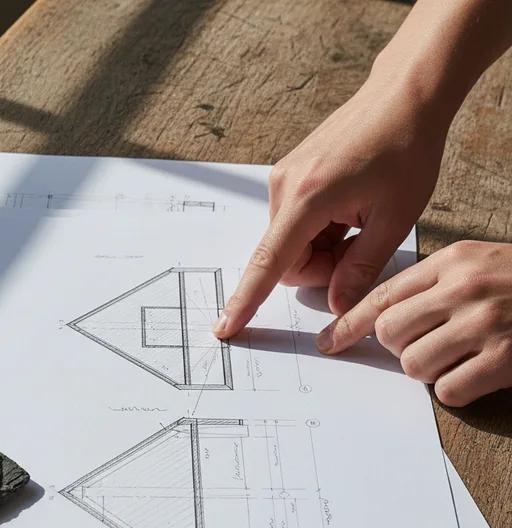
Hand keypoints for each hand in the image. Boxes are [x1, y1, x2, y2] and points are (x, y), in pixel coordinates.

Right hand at [213, 74, 447, 338]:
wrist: (404, 95)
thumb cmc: (406, 150)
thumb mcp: (394, 218)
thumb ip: (361, 268)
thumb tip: (338, 306)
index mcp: (308, 198)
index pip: (269, 264)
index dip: (246, 301)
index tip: (225, 328)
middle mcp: (284, 188)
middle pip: (285, 261)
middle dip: (320, 268)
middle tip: (360, 246)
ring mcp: (283, 180)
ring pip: (291, 244)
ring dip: (322, 248)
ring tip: (359, 220)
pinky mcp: (289, 176)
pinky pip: (295, 224)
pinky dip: (320, 230)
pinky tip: (348, 208)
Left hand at [316, 240, 511, 406]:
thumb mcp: (475, 265)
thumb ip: (428, 285)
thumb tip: (376, 322)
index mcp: (453, 261)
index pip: (383, 295)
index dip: (348, 324)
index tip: (328, 343)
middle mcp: (466, 288)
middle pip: (390, 332)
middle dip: (397, 347)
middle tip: (422, 345)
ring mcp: (487, 323)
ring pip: (413, 364)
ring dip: (427, 369)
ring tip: (456, 356)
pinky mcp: (505, 359)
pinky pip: (446, 389)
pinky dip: (455, 388)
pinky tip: (476, 373)